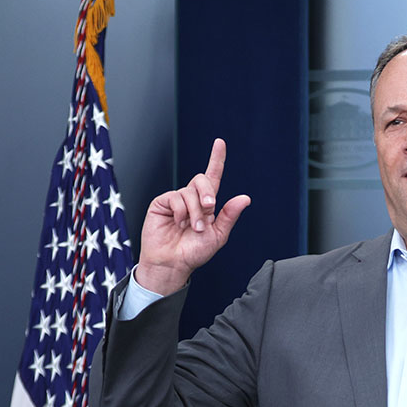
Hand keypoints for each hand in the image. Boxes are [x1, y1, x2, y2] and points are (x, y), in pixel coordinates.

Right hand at [136, 138, 250, 295]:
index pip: (213, 177)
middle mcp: (192, 199)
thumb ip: (229, 216)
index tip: (220, 143)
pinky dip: (181, 212)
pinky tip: (177, 223)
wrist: (173, 263)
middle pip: (202, 180)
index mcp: (206, 205)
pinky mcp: (161, 203)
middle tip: (208, 212)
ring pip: (190, 191)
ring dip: (195, 211)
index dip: (216, 159)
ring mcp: (176, 200)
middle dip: (208, 194)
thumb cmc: (194, 252)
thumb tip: (245, 198)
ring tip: (192, 228)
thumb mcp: (218, 235)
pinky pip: (175, 198)